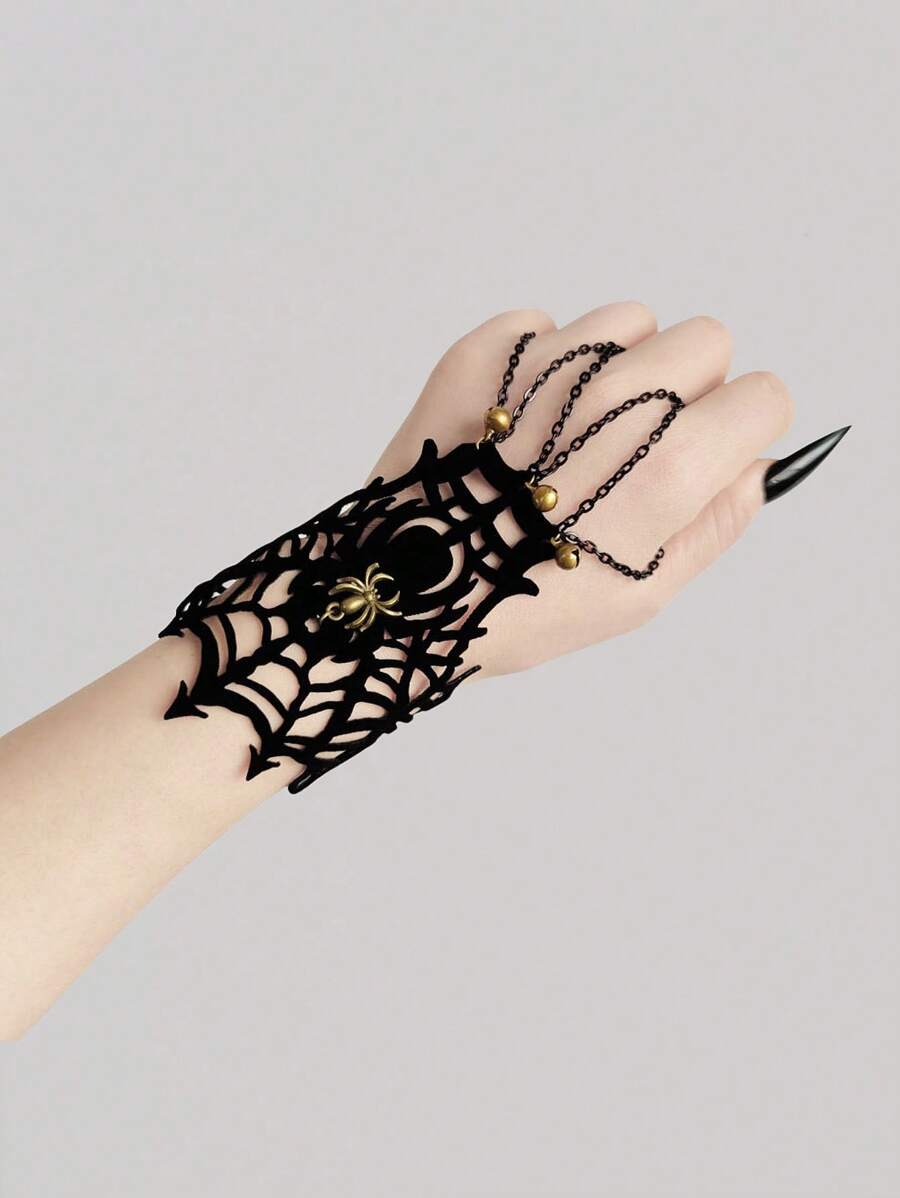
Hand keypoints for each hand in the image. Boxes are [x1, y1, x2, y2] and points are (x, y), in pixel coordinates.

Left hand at [370, 303, 793, 676]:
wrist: (403, 591)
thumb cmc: (524, 606)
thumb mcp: (639, 593)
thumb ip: (715, 523)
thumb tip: (755, 465)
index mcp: (667, 466)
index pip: (763, 396)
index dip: (741, 427)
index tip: (709, 450)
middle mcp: (614, 400)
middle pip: (706, 341)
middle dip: (689, 386)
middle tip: (635, 445)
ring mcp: (546, 366)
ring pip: (629, 321)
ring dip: (617, 365)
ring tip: (569, 433)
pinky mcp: (486, 350)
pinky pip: (547, 326)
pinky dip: (542, 363)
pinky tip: (518, 422)